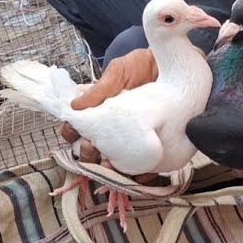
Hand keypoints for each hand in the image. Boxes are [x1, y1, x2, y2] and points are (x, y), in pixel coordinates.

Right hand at [61, 49, 159, 177]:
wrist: (171, 67)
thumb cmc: (138, 67)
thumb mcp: (118, 73)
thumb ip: (100, 89)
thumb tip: (75, 106)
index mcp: (96, 110)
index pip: (75, 127)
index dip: (72, 134)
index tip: (76, 136)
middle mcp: (110, 126)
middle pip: (90, 149)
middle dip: (88, 154)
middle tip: (95, 150)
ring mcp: (130, 136)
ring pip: (114, 160)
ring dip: (110, 168)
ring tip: (113, 167)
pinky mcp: (149, 143)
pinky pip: (142, 164)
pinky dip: (139, 174)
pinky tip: (139, 175)